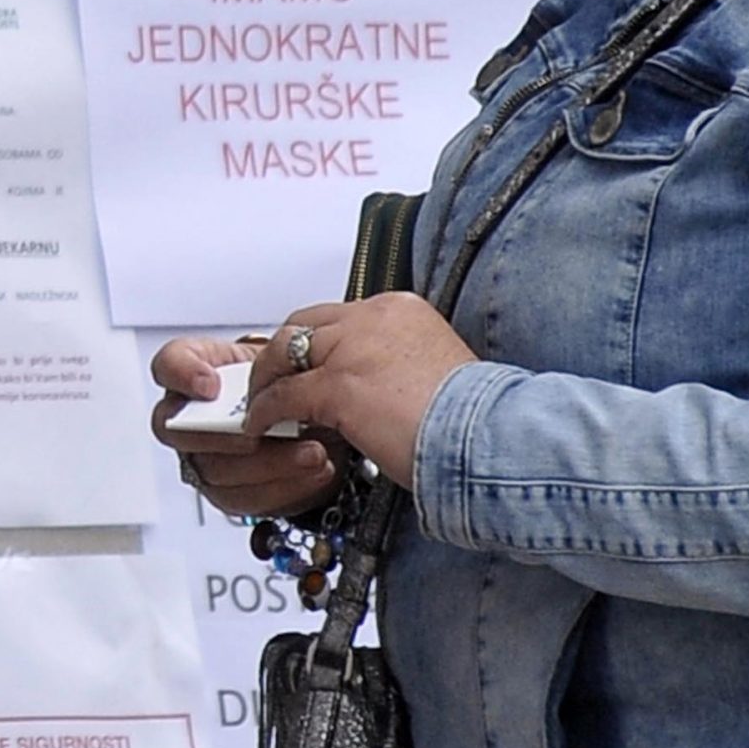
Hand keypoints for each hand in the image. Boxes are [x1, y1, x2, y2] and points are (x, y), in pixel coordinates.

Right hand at [149, 335, 337, 519]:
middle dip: (223, 436)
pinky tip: (314, 471)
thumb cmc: (291, 384)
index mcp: (200, 372)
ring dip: (268, 464)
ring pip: (215, 471)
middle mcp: (191, 418)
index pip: (168, 365)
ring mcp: (204, 458)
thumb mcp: (287, 358)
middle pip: (179, 432)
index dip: (181, 376)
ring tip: (313, 453)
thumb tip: (285, 366)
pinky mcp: (230, 493)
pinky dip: (284, 488)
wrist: (319, 423)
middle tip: (258, 433)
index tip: (209, 386)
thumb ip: (276, 360)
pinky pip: (244, 499)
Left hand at [243, 294, 476, 485]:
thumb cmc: (476, 419)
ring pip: (285, 352)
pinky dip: (266, 412)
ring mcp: (353, 348)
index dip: (314, 342)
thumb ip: (397, 366)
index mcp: (401, 309)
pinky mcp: (338, 386)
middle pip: (303, 324)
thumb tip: (373, 387)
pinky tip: (263, 428)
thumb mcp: (436, 371)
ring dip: (265, 381)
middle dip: (280, 354)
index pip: (338, 316)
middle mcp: (374, 318)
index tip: (302, 365)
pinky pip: (284, 396)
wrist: (490, 438)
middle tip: (269, 381)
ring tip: (259, 405)